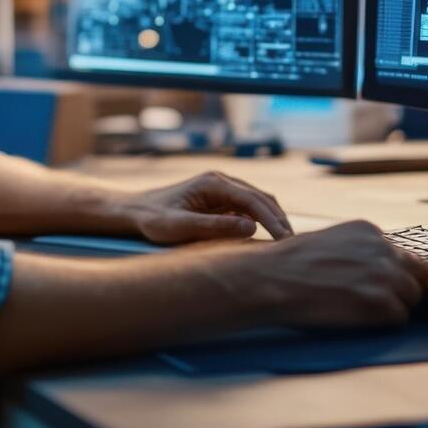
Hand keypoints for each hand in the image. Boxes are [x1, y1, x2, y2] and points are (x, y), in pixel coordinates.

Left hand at [125, 170, 293, 243]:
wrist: (134, 211)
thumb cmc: (153, 219)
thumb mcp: (180, 226)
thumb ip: (215, 226)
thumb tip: (251, 228)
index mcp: (213, 183)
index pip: (253, 200)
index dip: (273, 220)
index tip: (285, 240)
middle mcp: (221, 181)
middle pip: (261, 198)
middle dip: (278, 220)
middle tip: (292, 245)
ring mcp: (221, 190)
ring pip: (256, 203)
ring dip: (272, 220)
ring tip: (284, 244)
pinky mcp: (219, 200)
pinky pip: (246, 209)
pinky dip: (260, 222)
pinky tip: (266, 240)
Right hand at [249, 220, 427, 326]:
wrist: (270, 279)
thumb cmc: (290, 265)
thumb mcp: (332, 243)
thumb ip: (361, 252)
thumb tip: (383, 271)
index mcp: (369, 231)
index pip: (405, 256)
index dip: (398, 275)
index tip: (385, 286)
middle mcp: (383, 248)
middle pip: (417, 275)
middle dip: (404, 290)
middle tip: (376, 303)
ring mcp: (384, 275)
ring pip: (412, 298)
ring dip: (394, 308)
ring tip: (360, 311)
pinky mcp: (381, 302)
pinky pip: (401, 318)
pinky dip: (384, 323)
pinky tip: (357, 318)